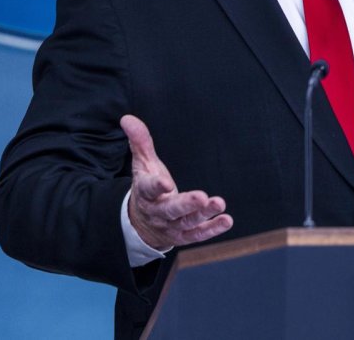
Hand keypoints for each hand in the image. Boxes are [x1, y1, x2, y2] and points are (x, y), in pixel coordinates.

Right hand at [121, 115, 233, 250]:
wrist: (141, 224)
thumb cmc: (148, 188)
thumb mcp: (143, 165)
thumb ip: (140, 142)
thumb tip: (127, 118)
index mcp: (146, 193)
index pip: (149, 189)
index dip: (157, 186)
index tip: (165, 183)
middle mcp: (158, 212)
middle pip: (171, 210)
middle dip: (186, 204)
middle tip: (202, 197)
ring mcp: (171, 226)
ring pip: (187, 222)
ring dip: (204, 214)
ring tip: (219, 203)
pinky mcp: (183, 236)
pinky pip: (197, 235)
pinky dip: (212, 229)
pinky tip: (226, 220)